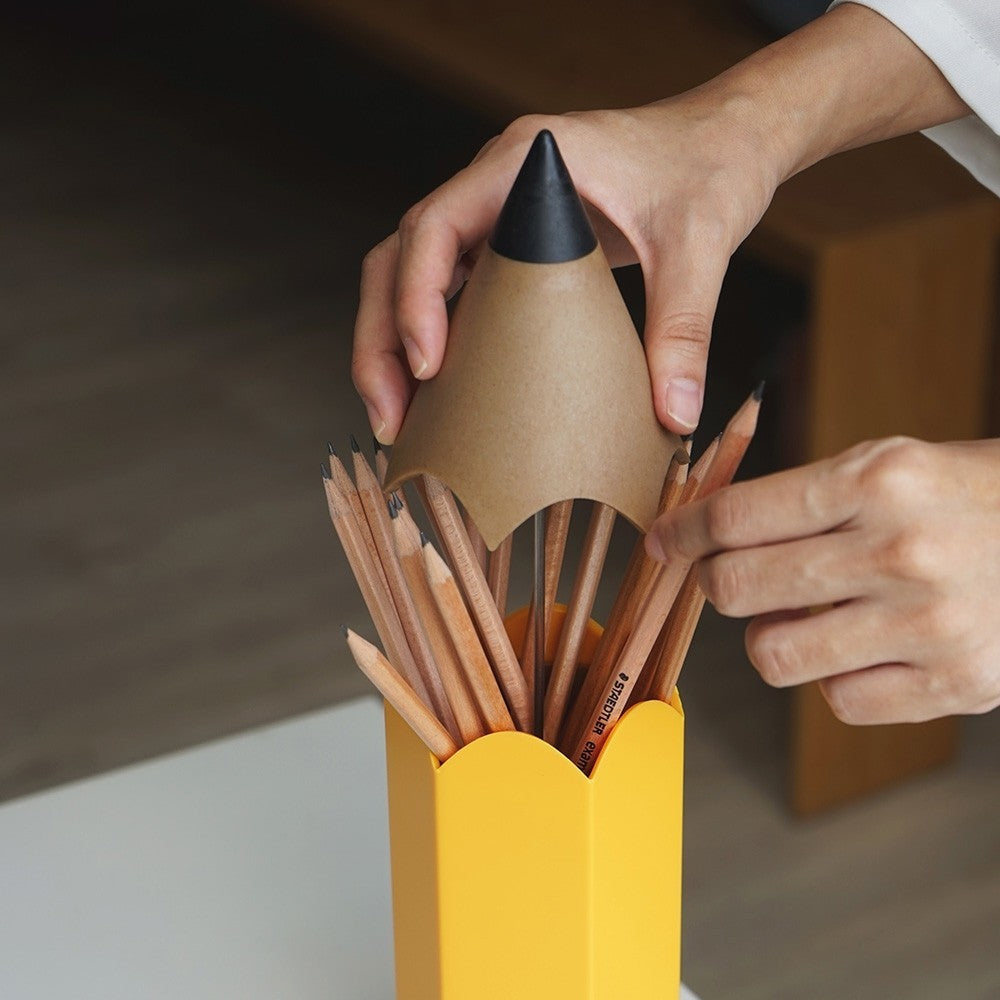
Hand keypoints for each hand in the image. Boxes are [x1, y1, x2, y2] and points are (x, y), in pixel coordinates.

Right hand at [352, 95, 781, 441]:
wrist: (725, 138)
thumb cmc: (708, 167)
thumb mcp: (699, 248)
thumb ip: (684, 328)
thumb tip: (675, 415)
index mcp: (521, 165)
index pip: (434, 226)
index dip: (414, 297)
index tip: (428, 365)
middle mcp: (493, 185)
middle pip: (399, 257)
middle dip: (382, 339)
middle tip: (391, 417)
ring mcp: (494, 213)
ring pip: (408, 275)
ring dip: (391, 345)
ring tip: (399, 419)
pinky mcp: (508, 243)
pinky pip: (447, 290)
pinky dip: (429, 340)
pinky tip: (438, 394)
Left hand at [646, 437, 999, 722]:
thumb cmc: (963, 497)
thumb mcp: (887, 464)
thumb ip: (798, 498)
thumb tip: (704, 537)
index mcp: (877, 480)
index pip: (736, 516)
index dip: (682, 532)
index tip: (664, 543)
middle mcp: (900, 551)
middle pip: (736, 587)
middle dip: (714, 583)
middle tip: (727, 577)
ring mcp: (931, 624)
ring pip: (772, 654)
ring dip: (770, 636)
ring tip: (804, 613)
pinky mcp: (958, 683)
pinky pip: (836, 700)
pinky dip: (833, 677)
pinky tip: (862, 646)